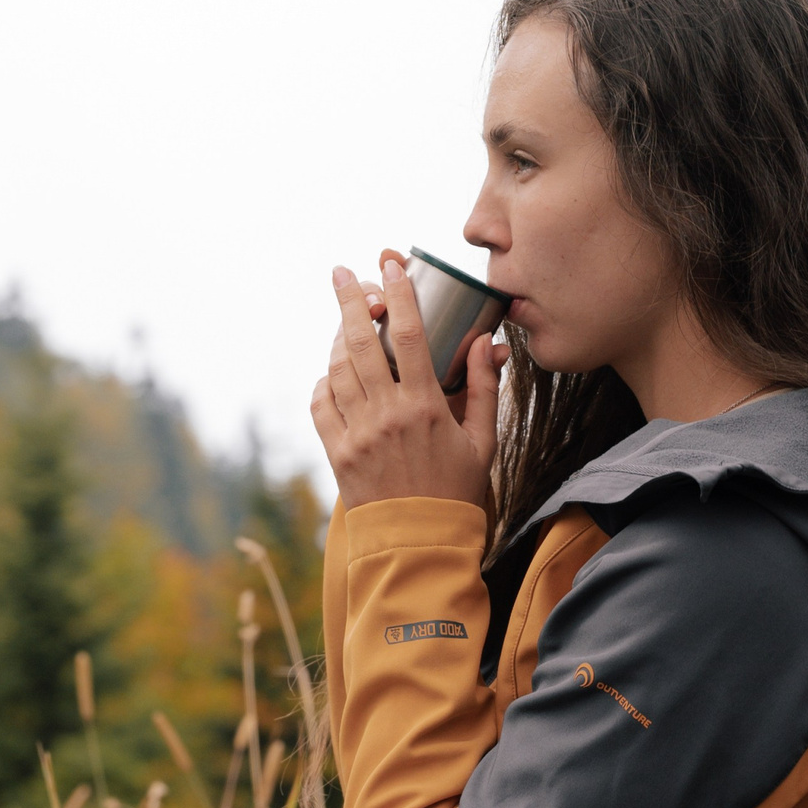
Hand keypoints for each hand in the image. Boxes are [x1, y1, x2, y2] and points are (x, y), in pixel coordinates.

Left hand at [309, 253, 507, 512]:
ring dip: (337, 337)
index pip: (411, 335)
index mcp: (425, 407)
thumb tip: (486, 343)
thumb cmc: (457, 491)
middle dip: (349, 300)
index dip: (400, 293)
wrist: (419, 544)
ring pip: (337, 368)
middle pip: (361, 342)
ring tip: (344, 320)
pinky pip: (321, 403)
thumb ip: (481, 389)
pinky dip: (324, 381)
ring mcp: (356, 433)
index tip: (392, 264)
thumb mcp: (483, 441)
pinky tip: (335, 371)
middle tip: (341, 273)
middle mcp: (386, 415)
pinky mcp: (335, 452)